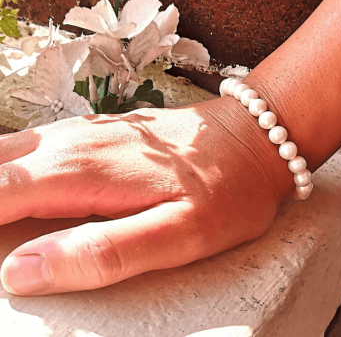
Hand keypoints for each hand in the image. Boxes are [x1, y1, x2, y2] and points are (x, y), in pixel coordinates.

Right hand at [0, 96, 291, 294]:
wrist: (254, 136)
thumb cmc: (226, 187)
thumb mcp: (180, 233)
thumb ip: (104, 253)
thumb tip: (22, 271)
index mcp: (84, 171)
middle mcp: (76, 143)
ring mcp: (88, 131)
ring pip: (10, 150)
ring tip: (3, 221)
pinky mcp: (101, 131)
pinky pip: (37, 143)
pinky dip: (12, 165)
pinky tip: (16, 182)